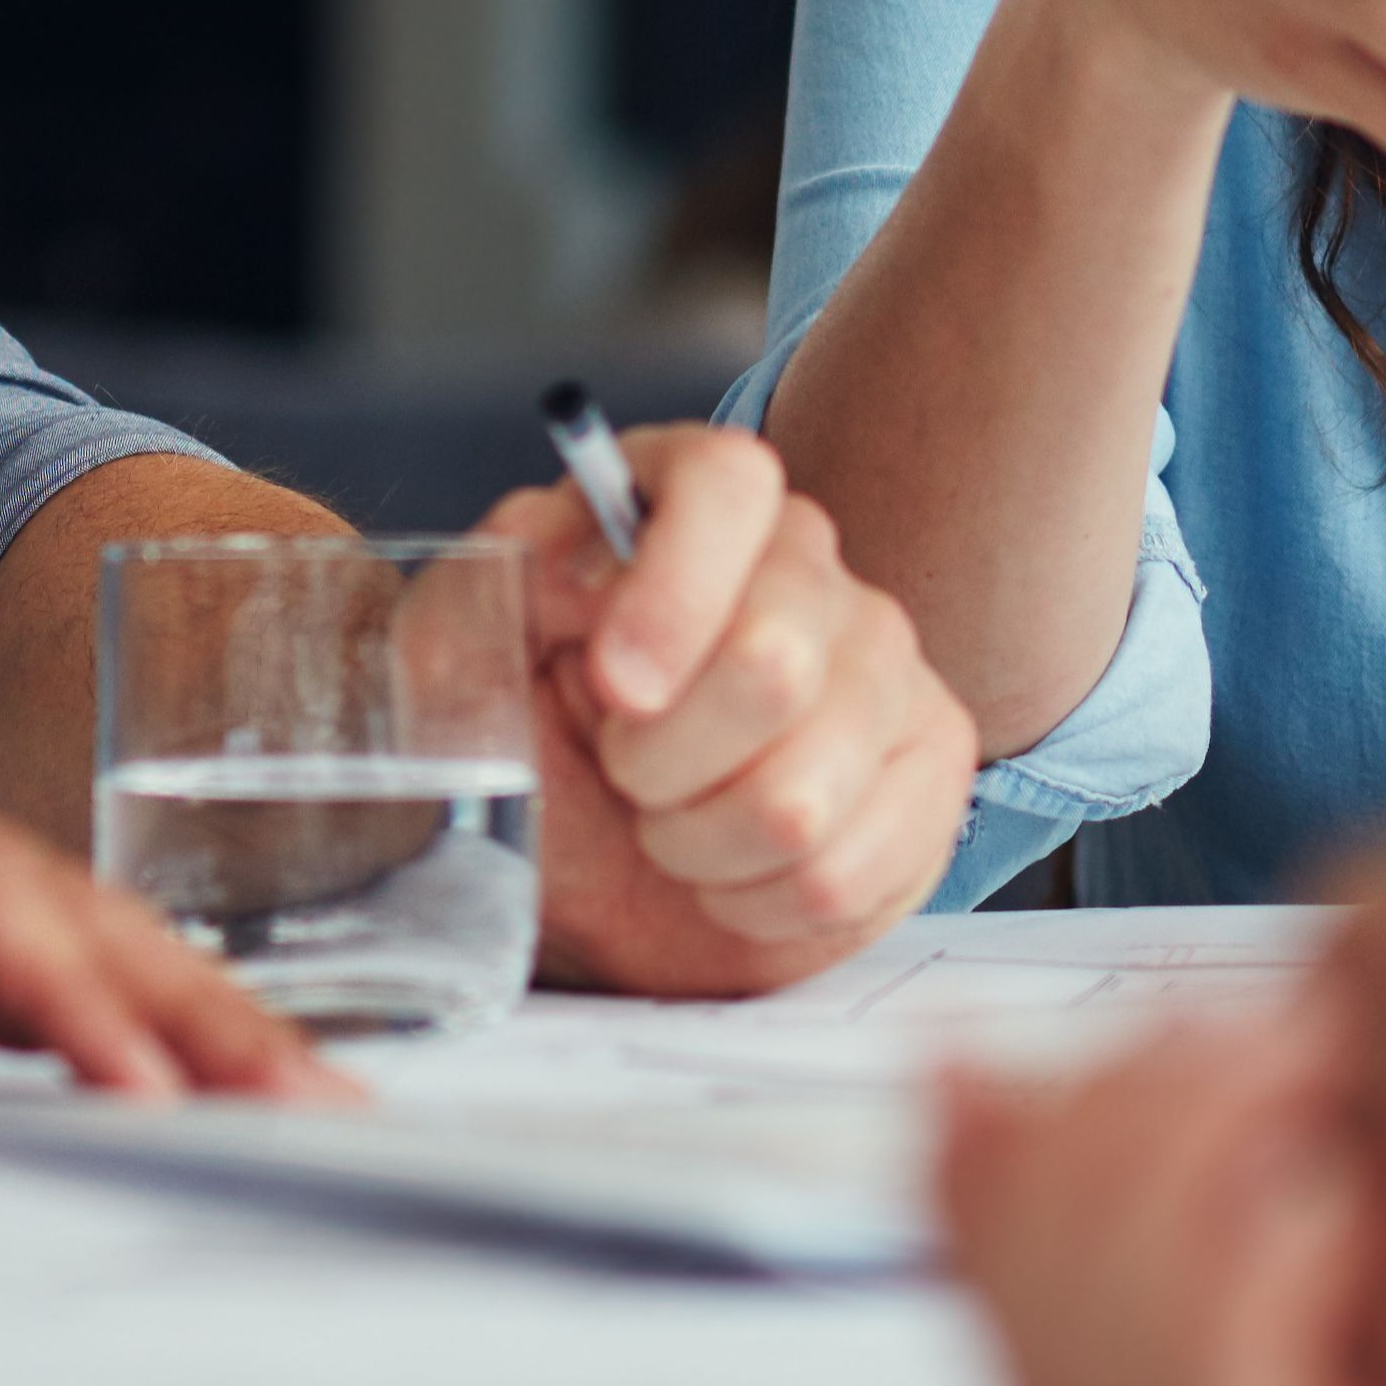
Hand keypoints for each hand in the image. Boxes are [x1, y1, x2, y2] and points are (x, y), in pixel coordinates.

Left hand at [0, 719, 327, 1131]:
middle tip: (305, 1090)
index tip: (145, 1074)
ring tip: (295, 1100)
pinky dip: (110, 1049)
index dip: (68, 986)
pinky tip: (187, 1096)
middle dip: (186, 999)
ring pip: (62, 950)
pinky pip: (20, 1003)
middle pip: (55, 906)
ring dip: (176, 1024)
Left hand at [477, 424, 970, 992]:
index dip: (674, 589)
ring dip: (699, 844)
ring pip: (801, 798)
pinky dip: (754, 903)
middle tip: (624, 771)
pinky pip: (843, 876)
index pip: (727, 483)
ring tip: (672, 824)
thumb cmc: (534, 744)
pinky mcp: (928, 772)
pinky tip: (730, 870)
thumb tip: (579, 564)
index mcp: (689, 502)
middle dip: (661, 759)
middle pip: (774, 661)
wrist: (588, 870)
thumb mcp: (458, 652)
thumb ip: (500, 582)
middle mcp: (807, 567)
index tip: (612, 684)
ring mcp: (885, 669)